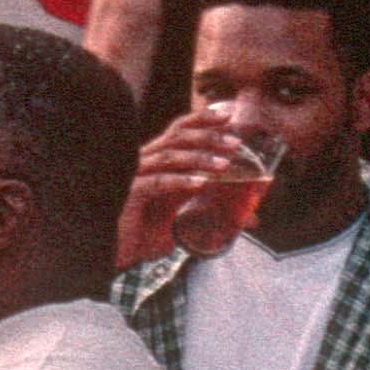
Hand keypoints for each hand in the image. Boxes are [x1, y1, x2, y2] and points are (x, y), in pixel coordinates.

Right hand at [123, 114, 251, 261]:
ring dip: (199, 159)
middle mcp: (146, 162)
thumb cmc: (145, 234)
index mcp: (157, 161)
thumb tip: (252, 216)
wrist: (117, 254)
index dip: (202, 119)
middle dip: (208, 136)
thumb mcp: (185, 220)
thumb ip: (215, 212)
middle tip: (235, 143)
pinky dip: (181, 181)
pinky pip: (158, 182)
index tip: (228, 115)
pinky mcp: (131, 194)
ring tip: (224, 165)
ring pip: (170, 157)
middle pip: (177, 136)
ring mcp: (136, 176)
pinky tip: (200, 183)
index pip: (179, 130)